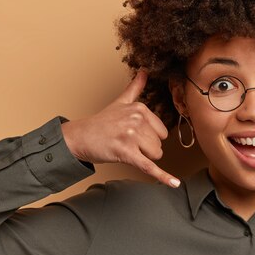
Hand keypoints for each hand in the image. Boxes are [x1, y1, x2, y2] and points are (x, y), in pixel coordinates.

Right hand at [61, 70, 180, 187]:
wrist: (79, 137)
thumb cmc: (101, 123)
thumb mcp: (120, 102)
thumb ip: (135, 88)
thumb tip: (144, 70)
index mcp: (140, 108)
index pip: (163, 132)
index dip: (149, 138)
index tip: (133, 134)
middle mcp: (137, 120)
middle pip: (160, 145)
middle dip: (146, 149)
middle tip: (126, 143)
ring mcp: (131, 136)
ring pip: (155, 156)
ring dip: (142, 158)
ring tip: (125, 149)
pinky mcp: (126, 153)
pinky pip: (149, 167)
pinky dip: (163, 177)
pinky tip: (174, 184)